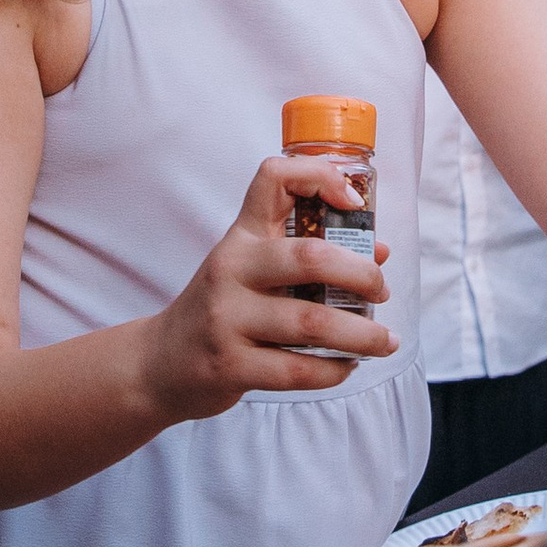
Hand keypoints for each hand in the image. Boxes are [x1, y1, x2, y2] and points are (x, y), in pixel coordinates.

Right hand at [144, 156, 395, 422]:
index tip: (353, 201)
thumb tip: (378, 253)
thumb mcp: (251, 271)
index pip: (273, 178)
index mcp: (241, 237)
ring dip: (362, 336)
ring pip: (313, 323)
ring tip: (384, 342)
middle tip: (381, 292)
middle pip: (310, 257)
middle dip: (362, 276)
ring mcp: (227, 318)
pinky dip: (334, 370)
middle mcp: (231, 269)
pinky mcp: (229, 365)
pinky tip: (346, 367)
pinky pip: (298, 369)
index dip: (319, 175)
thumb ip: (307, 257)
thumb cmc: (221, 309)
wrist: (161, 363)